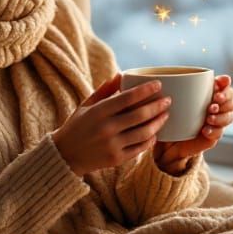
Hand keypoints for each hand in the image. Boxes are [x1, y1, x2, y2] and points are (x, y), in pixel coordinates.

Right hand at [52, 73, 170, 176]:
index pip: (128, 97)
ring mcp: (112, 145)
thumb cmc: (76, 126)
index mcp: (99, 112)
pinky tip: (155, 133)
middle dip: (158, 106)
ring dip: (158, 122)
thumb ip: (104, 91)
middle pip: (140, 115)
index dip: (146, 90)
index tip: (158, 84)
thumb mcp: (86, 105)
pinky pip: (140, 148)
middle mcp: (107, 128)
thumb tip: (121, 74)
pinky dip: (150, 140)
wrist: (64, 155)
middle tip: (167, 100)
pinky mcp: (116, 159)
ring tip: (165, 115)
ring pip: (144, 132)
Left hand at [153, 75, 232, 174]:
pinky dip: (213, 131)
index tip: (217, 86)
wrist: (169, 138)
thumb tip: (171, 77)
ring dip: (220, 117)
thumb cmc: (173, 113)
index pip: (227, 88)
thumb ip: (180, 88)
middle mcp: (218, 107)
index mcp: (212, 95)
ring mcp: (217, 122)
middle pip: (232, 102)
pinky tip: (204, 130)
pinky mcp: (214, 135)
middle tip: (211, 105)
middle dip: (224, 102)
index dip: (225, 86)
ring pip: (229, 117)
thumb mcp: (175, 99)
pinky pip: (219, 133)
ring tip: (208, 118)